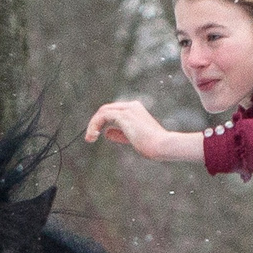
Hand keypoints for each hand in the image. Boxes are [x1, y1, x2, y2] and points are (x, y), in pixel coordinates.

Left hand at [85, 100, 199, 163]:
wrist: (163, 146)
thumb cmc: (153, 146)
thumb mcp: (134, 139)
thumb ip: (120, 134)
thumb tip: (106, 133)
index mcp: (136, 109)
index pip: (114, 112)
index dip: (103, 122)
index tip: (96, 135)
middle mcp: (131, 106)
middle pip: (106, 109)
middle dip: (96, 122)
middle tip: (89, 137)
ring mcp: (128, 110)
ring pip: (103, 111)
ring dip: (93, 124)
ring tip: (89, 138)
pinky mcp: (124, 116)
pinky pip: (103, 116)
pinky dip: (94, 125)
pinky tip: (92, 136)